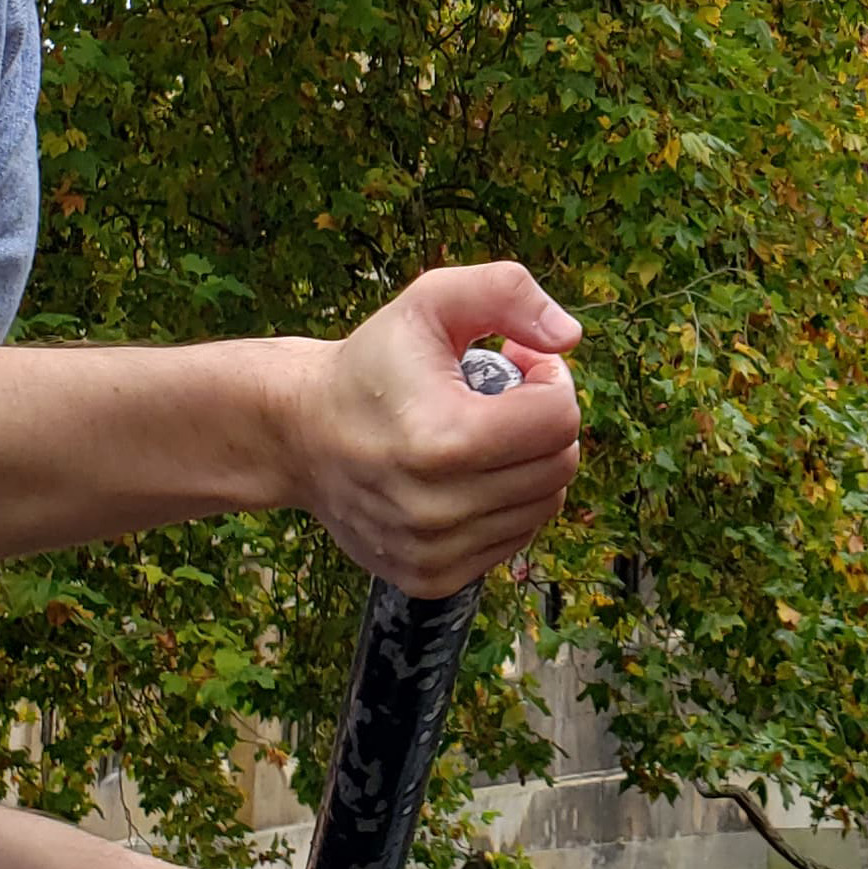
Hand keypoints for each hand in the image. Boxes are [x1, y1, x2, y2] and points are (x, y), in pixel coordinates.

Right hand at [283, 262, 585, 598]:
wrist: (298, 433)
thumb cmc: (371, 365)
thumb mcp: (430, 301)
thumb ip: (506, 292)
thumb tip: (569, 338)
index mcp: (444, 439)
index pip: (560, 420)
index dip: (551, 380)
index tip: (517, 363)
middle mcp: (439, 508)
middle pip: (559, 466)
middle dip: (543, 422)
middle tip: (502, 397)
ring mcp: (435, 551)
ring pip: (544, 506)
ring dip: (528, 464)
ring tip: (482, 433)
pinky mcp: (431, 577)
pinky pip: (514, 538)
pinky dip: (505, 504)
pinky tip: (467, 474)